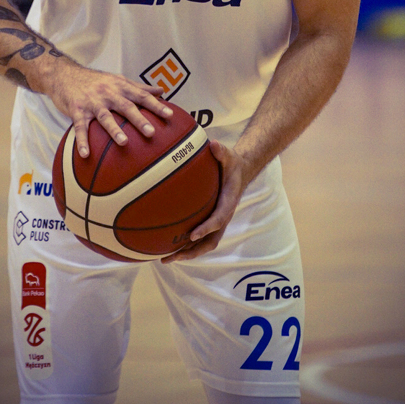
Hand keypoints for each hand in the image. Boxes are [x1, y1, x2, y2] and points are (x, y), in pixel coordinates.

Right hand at [48, 59, 171, 156]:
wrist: (65, 74)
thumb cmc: (96, 81)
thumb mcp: (118, 80)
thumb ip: (139, 87)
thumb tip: (162, 91)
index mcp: (120, 86)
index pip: (142, 96)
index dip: (156, 105)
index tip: (170, 116)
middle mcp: (108, 93)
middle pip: (126, 106)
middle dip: (139, 119)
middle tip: (152, 132)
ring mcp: (92, 102)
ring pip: (105, 117)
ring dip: (114, 130)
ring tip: (124, 142)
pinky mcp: (76, 110)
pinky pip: (80, 127)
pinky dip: (82, 141)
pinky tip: (85, 154)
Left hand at [161, 140, 248, 262]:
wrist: (239, 172)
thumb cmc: (231, 164)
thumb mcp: (229, 155)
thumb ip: (221, 151)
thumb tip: (213, 144)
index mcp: (228, 202)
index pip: (219, 219)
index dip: (206, 228)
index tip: (192, 235)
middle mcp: (223, 217)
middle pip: (211, 241)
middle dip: (193, 251)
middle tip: (173, 256)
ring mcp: (217, 222)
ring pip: (204, 244)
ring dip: (187, 254)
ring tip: (164, 259)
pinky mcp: (210, 221)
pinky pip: (198, 238)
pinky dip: (184, 245)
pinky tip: (166, 246)